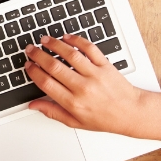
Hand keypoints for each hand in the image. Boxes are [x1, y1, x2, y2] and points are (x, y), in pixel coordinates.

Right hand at [24, 34, 145, 135]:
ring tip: (45, 40)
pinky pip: (90, 49)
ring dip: (55, 45)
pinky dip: (77, 40)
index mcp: (73, 102)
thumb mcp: (76, 122)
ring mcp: (95, 75)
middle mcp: (83, 87)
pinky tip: (67, 37)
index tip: (28, 65)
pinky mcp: (105, 65)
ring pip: (70, 55)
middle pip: (54, 67)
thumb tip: (34, 105)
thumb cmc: (105, 118)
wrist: (131, 113)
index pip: (46, 83)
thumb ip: (53, 112)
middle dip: (38, 55)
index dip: (34, 72)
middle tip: (30, 49)